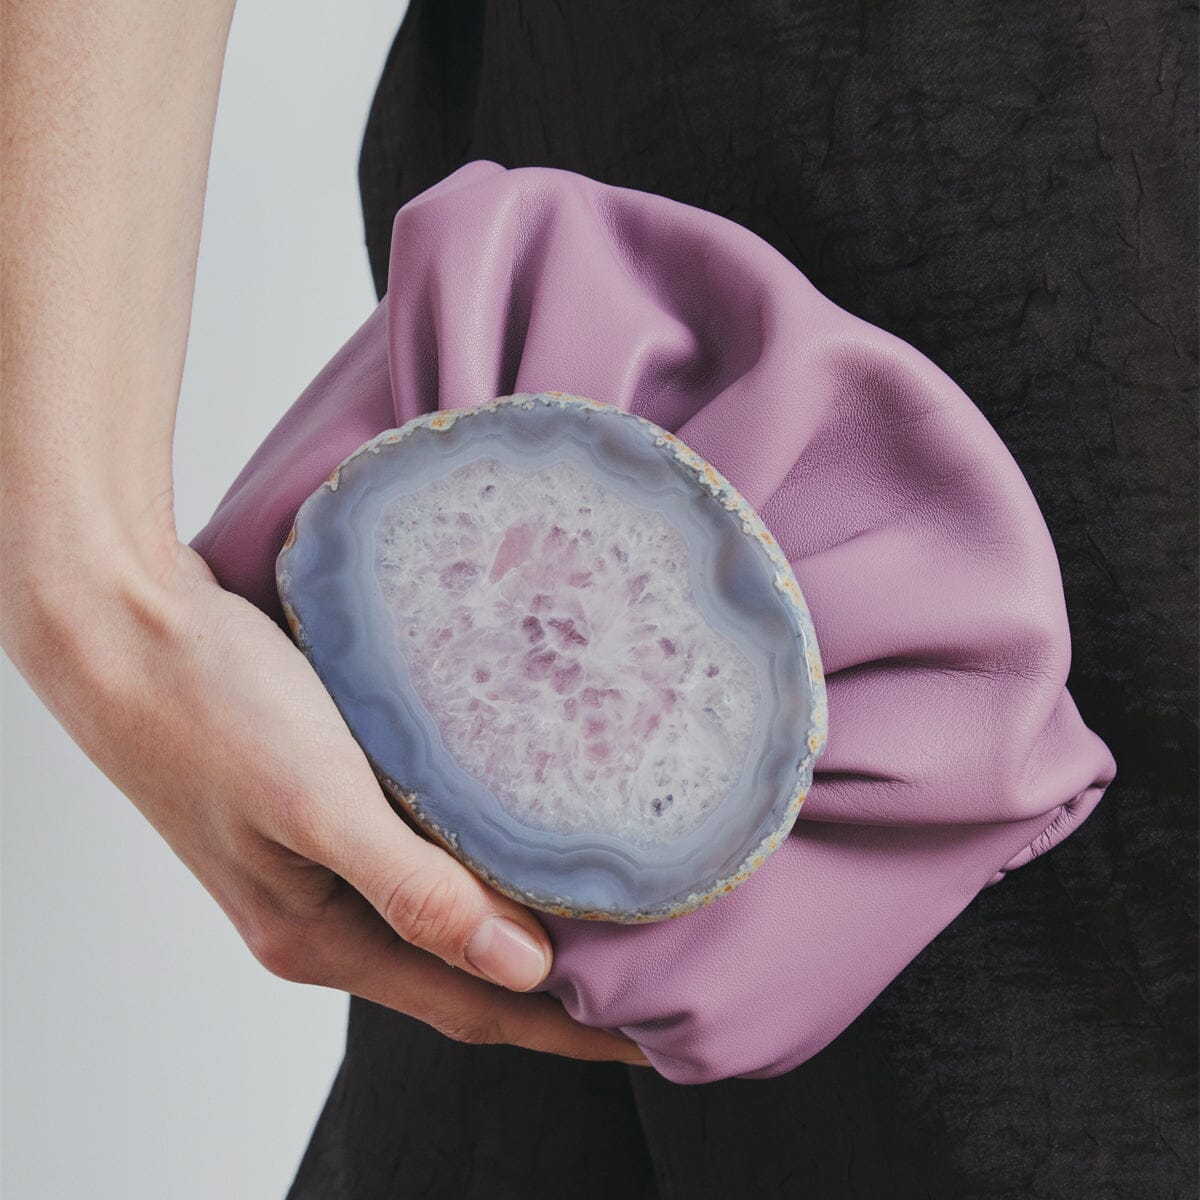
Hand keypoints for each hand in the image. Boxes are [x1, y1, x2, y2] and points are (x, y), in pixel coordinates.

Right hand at [4, 537, 646, 1065]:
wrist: (132, 635)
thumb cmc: (212, 712)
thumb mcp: (316, 803)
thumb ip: (412, 892)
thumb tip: (524, 969)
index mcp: (321, 936)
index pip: (472, 1007)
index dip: (565, 1033)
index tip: (647, 1038)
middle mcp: (326, 915)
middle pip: (465, 972)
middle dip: (556, 991)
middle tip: (645, 977)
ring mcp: (324, 866)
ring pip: (446, 915)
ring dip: (521, 923)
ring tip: (603, 913)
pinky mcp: (325, 813)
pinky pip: (421, 858)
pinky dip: (479, 863)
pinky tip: (519, 837)